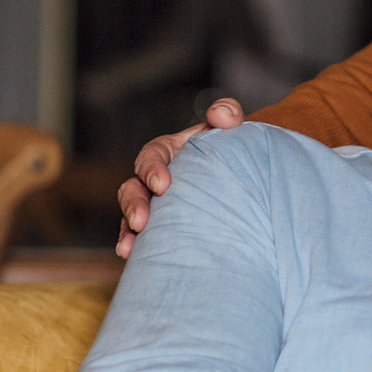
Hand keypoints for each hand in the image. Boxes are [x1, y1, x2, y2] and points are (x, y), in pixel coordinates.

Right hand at [115, 99, 243, 256]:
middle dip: (134, 204)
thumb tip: (221, 115)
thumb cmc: (231, 151)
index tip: (162, 184)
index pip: (152, 156)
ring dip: (128, 230)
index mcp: (168, 152)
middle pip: (133, 188)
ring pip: (132, 216)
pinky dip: (135, 246)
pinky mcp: (161, 227)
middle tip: (141, 221)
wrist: (242, 179)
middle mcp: (155, 179)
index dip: (151, 169)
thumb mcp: (230, 129)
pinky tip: (132, 257)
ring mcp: (156, 205)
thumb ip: (228, 113)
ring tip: (128, 247)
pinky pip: (142, 237)